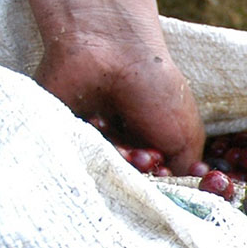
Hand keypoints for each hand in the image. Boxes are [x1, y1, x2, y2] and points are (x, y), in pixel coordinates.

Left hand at [36, 24, 203, 173]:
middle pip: (130, 186)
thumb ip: (184, 175)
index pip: (158, 186)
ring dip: (117, 160)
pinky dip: (88, 146)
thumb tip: (177, 198)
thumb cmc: (155, 89)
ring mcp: (91, 147)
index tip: (170, 173)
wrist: (110, 49)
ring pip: (103, 177)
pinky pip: (71, 163)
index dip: (165, 185)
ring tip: (121, 137)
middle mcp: (122, 152)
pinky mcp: (59, 140)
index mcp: (153, 150)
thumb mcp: (187, 138)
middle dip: (140, 175)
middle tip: (147, 155)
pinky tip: (98, 122)